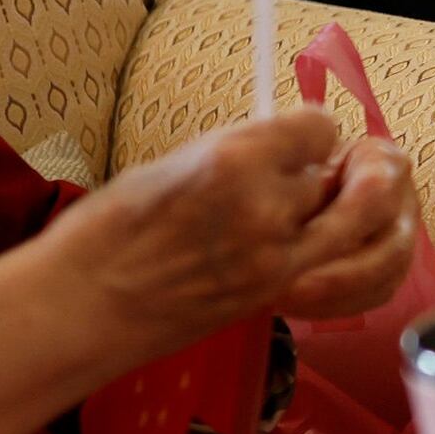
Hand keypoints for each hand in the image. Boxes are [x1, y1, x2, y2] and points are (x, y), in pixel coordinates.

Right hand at [48, 110, 416, 349]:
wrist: (82, 305)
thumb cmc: (107, 232)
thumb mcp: (174, 163)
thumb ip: (239, 155)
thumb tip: (279, 151)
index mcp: (234, 159)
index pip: (320, 128)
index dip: (312, 132)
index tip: (299, 139)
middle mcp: (266, 208)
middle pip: (340, 176)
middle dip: (333, 172)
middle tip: (322, 172)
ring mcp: (276, 260)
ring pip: (352, 225)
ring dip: (346, 213)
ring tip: (326, 207)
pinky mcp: (273, 298)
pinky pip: (335, 268)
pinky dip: (333, 253)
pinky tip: (306, 246)